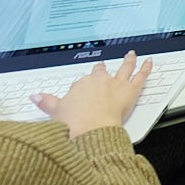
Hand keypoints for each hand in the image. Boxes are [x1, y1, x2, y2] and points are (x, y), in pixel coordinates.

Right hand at [33, 52, 150, 137]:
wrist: (90, 130)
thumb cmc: (74, 123)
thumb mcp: (54, 112)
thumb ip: (45, 102)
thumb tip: (34, 96)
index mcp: (81, 85)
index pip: (81, 83)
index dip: (81, 88)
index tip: (81, 89)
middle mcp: (99, 81)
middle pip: (100, 72)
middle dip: (101, 69)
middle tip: (102, 66)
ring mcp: (115, 84)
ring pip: (124, 68)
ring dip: (128, 61)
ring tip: (131, 55)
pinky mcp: (130, 90)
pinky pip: (140, 75)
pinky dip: (146, 67)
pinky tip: (150, 61)